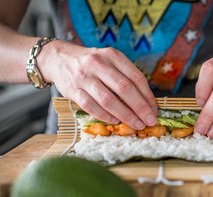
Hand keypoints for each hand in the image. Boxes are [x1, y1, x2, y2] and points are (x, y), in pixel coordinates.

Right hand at [40, 41, 157, 129]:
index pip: (135, 77)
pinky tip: (115, 121)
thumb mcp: (109, 61)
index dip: (147, 96)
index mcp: (112, 55)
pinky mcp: (72, 90)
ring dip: (125, 115)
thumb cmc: (92, 64)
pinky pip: (91, 106)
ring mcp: (84, 77)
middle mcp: (98, 63)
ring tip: (136, 124)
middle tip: (150, 121)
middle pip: (124, 88)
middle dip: (140, 107)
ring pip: (108, 99)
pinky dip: (105, 115)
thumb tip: (146, 102)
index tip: (154, 110)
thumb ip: (125, 76)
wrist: (59, 59)